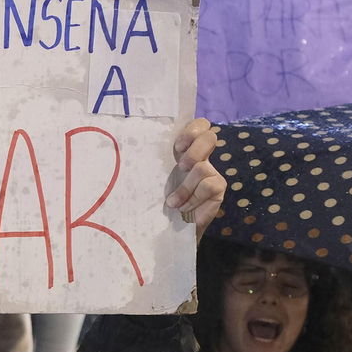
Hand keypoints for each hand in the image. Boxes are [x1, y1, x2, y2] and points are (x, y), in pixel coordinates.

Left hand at [167, 117, 223, 239]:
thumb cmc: (162, 198)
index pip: (200, 124)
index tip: (177, 147)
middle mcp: (202, 157)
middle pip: (210, 136)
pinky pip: (208, 185)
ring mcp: (213, 172)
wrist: (172, 226)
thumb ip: (156, 160)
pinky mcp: (219, 187)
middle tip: (180, 167)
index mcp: (187, 149)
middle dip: (194, 151)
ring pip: (202, 167)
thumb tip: (132, 143)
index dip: (192, 130)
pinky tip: (184, 207)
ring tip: (173, 201)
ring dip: (184, 187)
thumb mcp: (158, 176)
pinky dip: (192, 197)